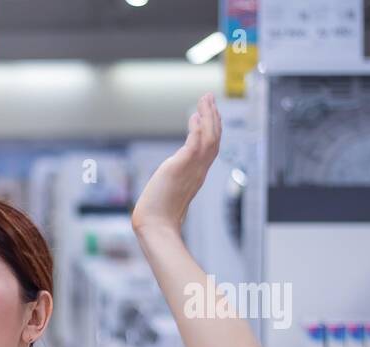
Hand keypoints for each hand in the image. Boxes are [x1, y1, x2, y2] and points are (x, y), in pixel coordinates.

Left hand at [131, 93, 220, 234]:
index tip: (208, 112)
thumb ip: (175, 179)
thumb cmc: (158, 214)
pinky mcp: (180, 168)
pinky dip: (197, 130)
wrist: (155, 225)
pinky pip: (194, 145)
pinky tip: (194, 117)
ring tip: (205, 100)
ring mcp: (192, 169)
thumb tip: (171, 175)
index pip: (211, 147)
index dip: (212, 128)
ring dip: (208, 116)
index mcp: (198, 174)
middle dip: (213, 116)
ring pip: (209, 138)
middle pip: (215, 138)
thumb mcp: (171, 190)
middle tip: (209, 98)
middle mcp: (199, 170)